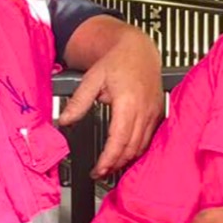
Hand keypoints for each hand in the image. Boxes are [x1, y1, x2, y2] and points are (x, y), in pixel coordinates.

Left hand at [56, 21, 163, 178]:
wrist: (138, 49)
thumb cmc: (117, 61)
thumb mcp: (92, 78)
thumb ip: (78, 101)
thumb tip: (65, 120)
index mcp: (128, 103)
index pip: (118, 140)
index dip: (108, 159)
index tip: (98, 170)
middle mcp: (144, 110)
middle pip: (131, 148)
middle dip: (115, 164)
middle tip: (100, 172)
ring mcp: (153, 113)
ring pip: (142, 146)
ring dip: (127, 159)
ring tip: (111, 166)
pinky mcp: (158, 113)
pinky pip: (149, 138)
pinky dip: (138, 149)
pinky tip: (126, 153)